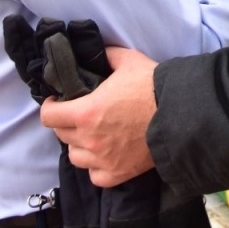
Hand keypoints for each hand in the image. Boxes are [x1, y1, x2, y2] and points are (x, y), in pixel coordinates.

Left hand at [41, 47, 157, 186]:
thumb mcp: (127, 60)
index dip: (50, 106)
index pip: (49, 116)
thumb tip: (96, 53)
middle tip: (78, 114)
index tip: (57, 101)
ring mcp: (102, 159)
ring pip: (75, 156)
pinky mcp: (118, 173)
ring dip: (79, 145)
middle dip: (66, 122)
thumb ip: (106, 56)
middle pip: (61, 135)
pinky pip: (94, 175)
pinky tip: (103, 155)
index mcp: (86, 111)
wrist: (180, 113)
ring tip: (91, 135)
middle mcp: (89, 139)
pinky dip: (95, 166)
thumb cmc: (152, 86)